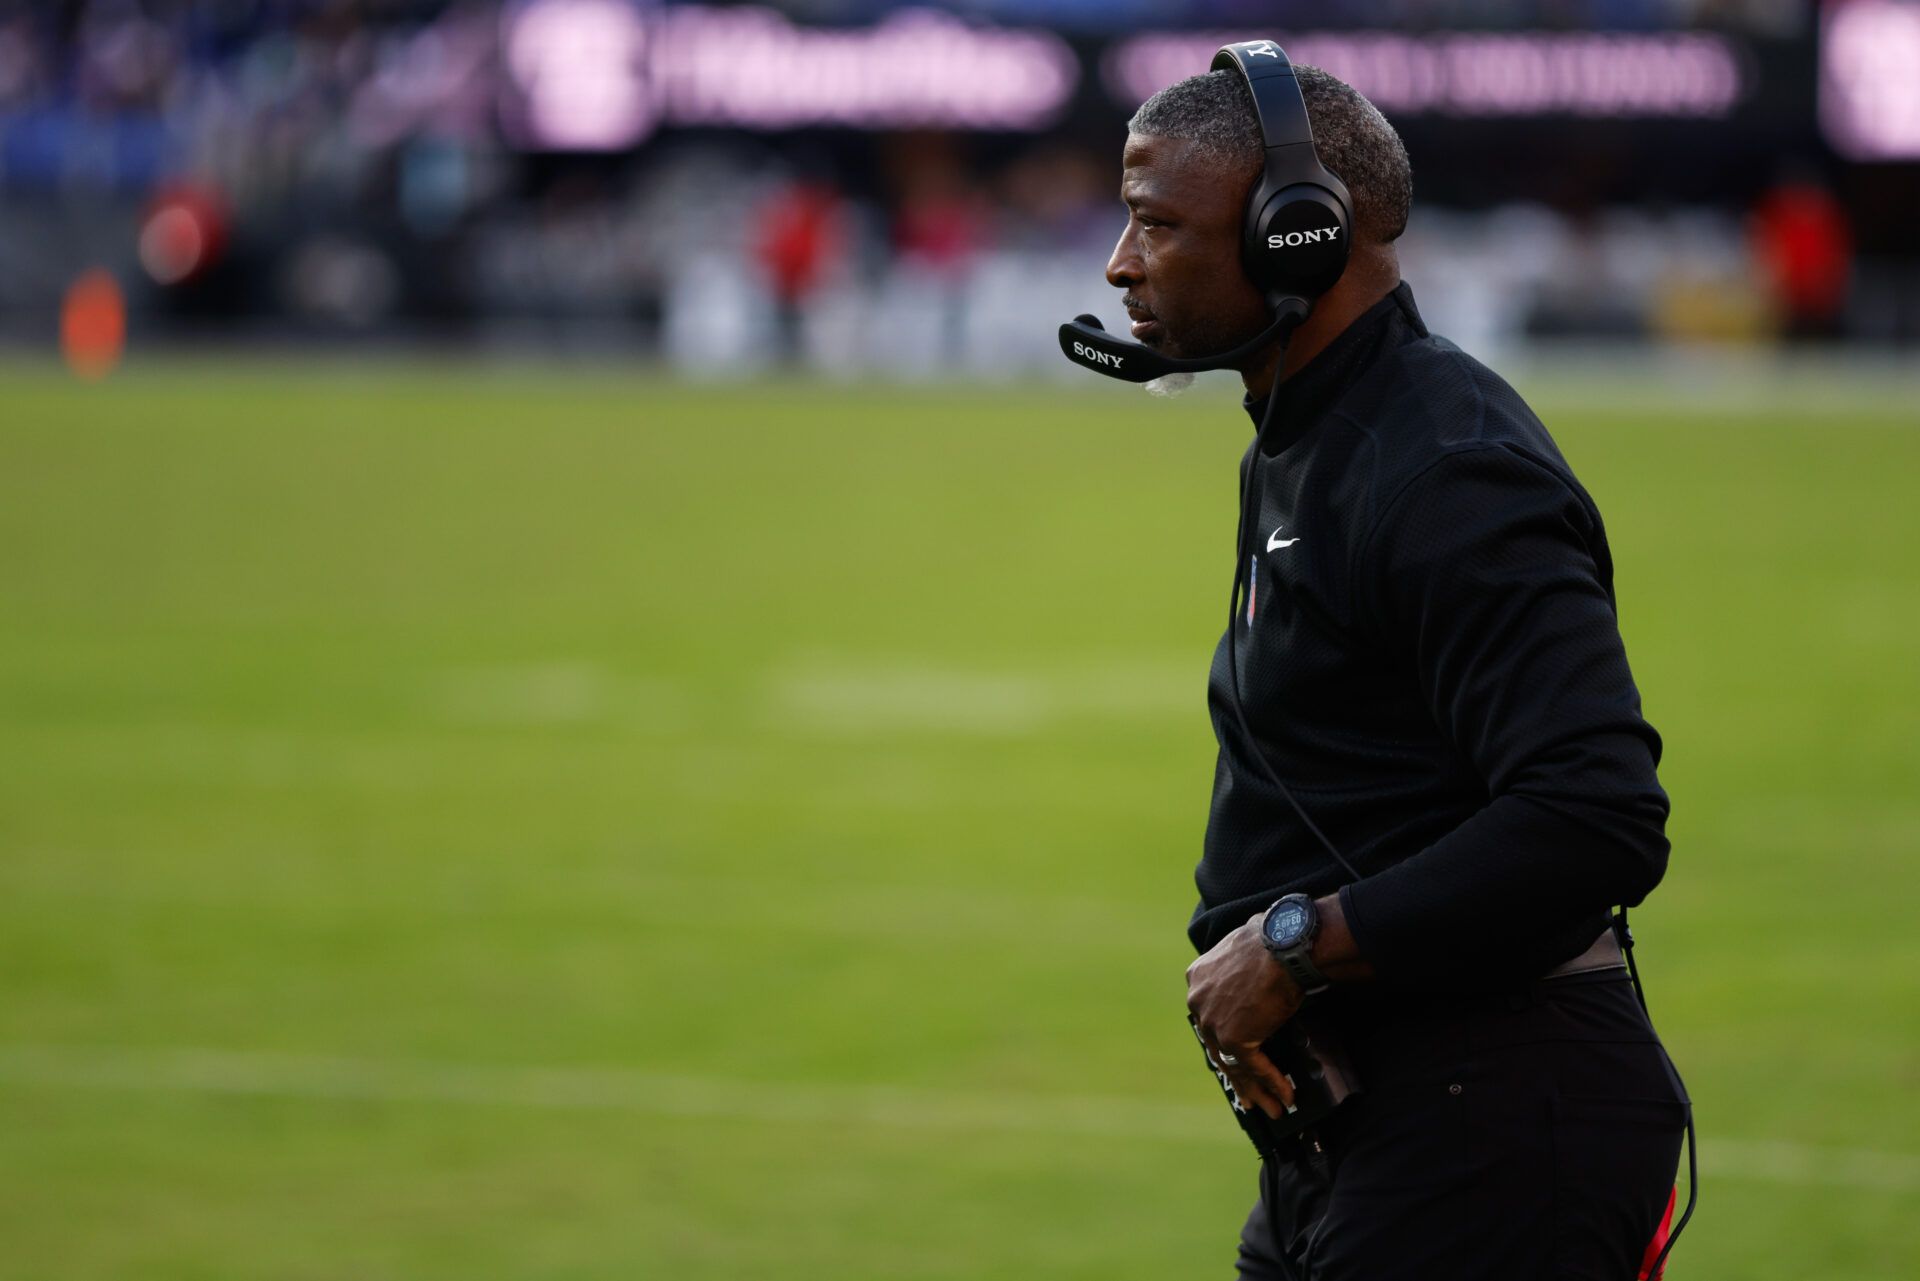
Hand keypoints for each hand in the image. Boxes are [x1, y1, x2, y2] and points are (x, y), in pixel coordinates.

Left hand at [1186, 910, 1304, 1118]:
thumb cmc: (1273, 939)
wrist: (1283, 944)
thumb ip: (1240, 970)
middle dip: (1235, 1074)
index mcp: (1198, 977)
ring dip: (1254, 1089)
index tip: (1233, 1055)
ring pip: (1233, 1064)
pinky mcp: (1233, 1038)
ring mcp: (1212, 1022)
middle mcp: (1198, 1001)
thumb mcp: (1244, 950)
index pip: (1208, 1016)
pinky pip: (1253, 1068)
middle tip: (1247, 1095)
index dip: (1221, 1039)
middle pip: (1216, 1046)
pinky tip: (1286, 1096)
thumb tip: (1257, 976)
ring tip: (1271, 1108)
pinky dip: (1272, 1083)